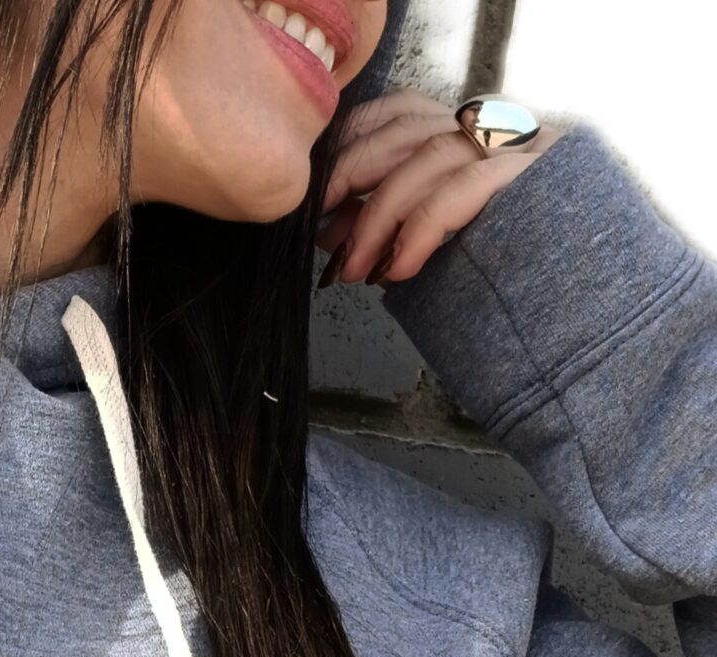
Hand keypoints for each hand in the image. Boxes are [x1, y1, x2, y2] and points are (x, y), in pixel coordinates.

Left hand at [317, 89, 562, 287]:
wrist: (585, 299)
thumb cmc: (508, 273)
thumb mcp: (431, 243)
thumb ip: (384, 226)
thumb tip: (328, 226)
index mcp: (469, 135)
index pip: (404, 111)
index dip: (356, 141)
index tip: (319, 187)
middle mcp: (495, 131)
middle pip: (412, 127)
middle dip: (355, 176)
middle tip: (321, 229)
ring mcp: (522, 148)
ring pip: (434, 155)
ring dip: (380, 215)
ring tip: (357, 268)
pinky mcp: (540, 175)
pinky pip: (467, 187)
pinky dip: (421, 228)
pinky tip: (398, 268)